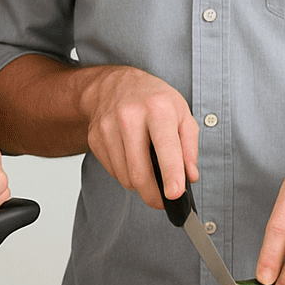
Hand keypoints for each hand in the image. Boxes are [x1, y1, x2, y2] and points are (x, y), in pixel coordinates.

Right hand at [80, 66, 198, 210]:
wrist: (115, 83)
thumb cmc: (153, 98)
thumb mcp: (181, 113)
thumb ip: (190, 146)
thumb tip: (189, 176)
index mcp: (157, 108)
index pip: (166, 147)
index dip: (171, 175)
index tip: (174, 195)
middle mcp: (130, 116)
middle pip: (139, 172)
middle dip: (153, 195)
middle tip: (162, 201)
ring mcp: (108, 127)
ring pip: (125, 177)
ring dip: (139, 185)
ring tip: (148, 172)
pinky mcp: (95, 137)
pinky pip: (113, 171)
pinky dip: (125, 174)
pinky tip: (132, 159)